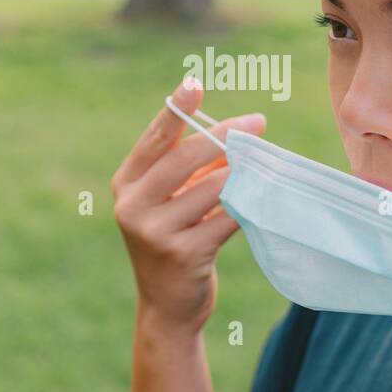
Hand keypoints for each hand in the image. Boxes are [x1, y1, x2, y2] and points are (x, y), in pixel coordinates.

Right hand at [111, 78, 265, 337]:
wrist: (167, 307)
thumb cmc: (174, 241)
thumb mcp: (168, 203)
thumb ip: (187, 170)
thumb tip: (232, 134)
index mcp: (126, 184)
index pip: (154, 140)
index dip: (175, 110)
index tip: (194, 84)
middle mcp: (132, 206)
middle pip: (184, 159)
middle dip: (225, 136)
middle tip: (257, 122)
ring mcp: (155, 232)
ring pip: (211, 188)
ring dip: (243, 171)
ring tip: (265, 159)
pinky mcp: (182, 254)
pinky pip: (225, 218)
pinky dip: (248, 203)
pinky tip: (264, 195)